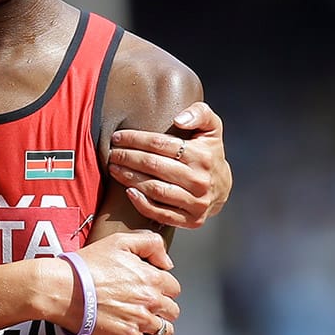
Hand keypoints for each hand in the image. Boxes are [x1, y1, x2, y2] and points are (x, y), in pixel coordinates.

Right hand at [57, 231, 179, 334]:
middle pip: (172, 310)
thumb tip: (167, 261)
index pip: (173, 287)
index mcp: (151, 277)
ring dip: (157, 326)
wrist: (63, 289)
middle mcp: (150, 300)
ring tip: (142, 320)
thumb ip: (150, 243)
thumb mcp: (118, 241)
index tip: (151, 288)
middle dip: (162, 307)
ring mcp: (141, 321)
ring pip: (166, 330)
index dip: (162, 287)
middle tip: (145, 304)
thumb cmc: (86, 266)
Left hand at [108, 101, 230, 228]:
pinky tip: (128, 192)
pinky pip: (161, 214)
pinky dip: (142, 204)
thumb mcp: (211, 128)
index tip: (117, 137)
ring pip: (155, 189)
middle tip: (112, 153)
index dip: (135, 139)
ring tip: (114, 168)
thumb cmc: (209, 152)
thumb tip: (179, 120)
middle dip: (127, 157)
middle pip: (154, 166)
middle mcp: (200, 180)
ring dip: (129, 178)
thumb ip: (200, 113)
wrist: (222, 187)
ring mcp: (196, 202)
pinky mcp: (192, 220)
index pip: (160, 144)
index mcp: (202, 155)